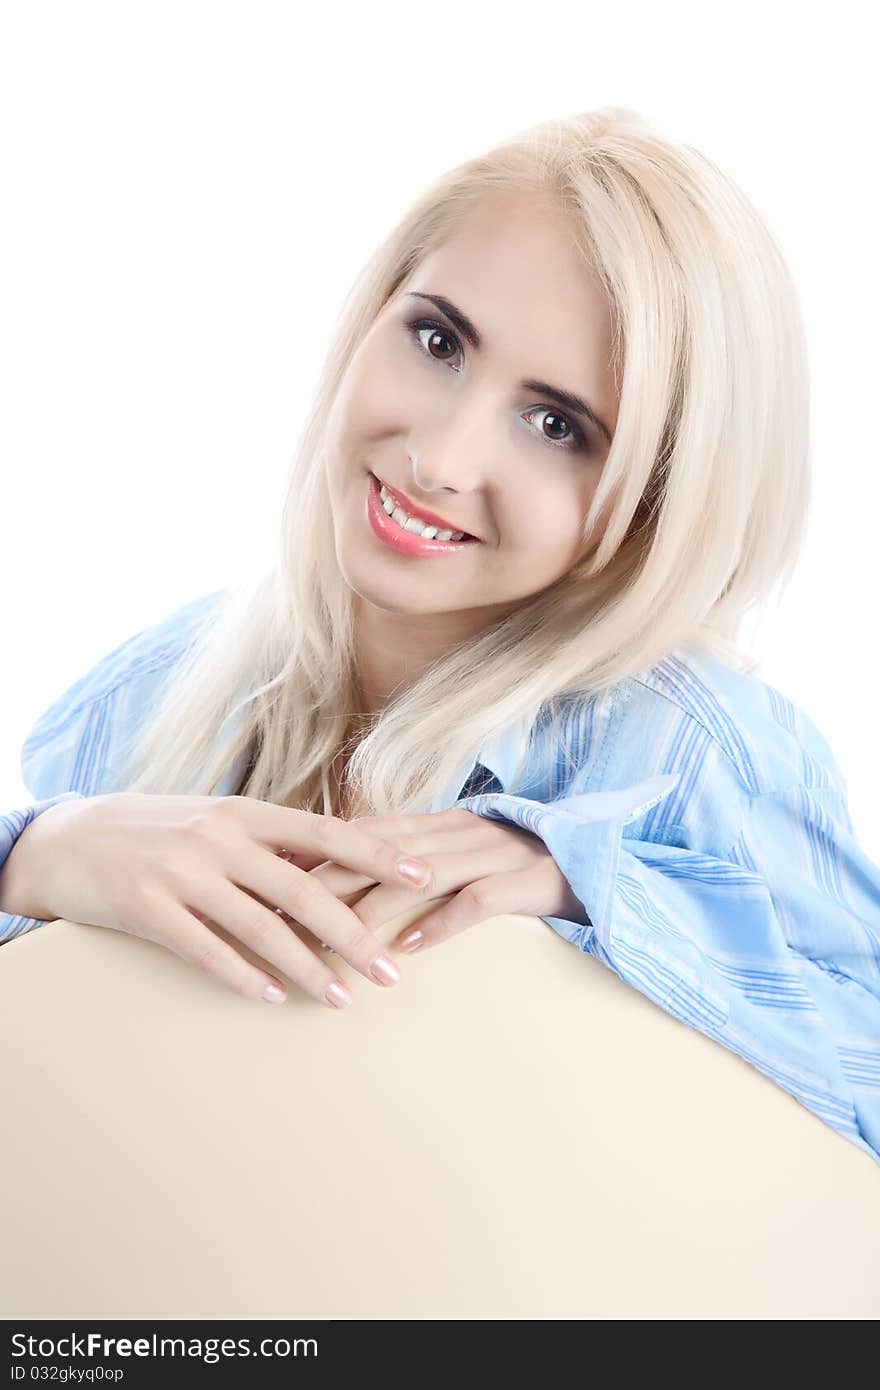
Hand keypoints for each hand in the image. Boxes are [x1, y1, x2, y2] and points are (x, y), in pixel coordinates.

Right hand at [6, 792, 434, 1006]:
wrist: (68, 837)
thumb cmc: (156, 830)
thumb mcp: (214, 820)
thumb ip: (269, 841)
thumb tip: (337, 862)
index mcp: (244, 812)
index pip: (327, 833)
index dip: (379, 856)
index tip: (424, 877)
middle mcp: (220, 837)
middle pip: (305, 889)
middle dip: (354, 933)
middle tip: (391, 970)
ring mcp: (183, 872)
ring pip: (262, 927)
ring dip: (308, 968)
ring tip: (343, 998)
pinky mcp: (147, 907)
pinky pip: (206, 950)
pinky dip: (244, 976)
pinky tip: (274, 998)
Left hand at [301, 807, 587, 952]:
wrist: (600, 861)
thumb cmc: (519, 867)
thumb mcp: (460, 858)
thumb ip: (410, 864)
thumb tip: (343, 885)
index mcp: (439, 824)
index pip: (366, 834)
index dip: (317, 855)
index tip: (270, 881)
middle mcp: (459, 830)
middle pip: (380, 853)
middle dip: (328, 883)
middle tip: (282, 915)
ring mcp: (493, 852)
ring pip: (420, 876)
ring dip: (373, 908)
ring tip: (333, 939)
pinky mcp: (527, 880)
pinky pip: (478, 901)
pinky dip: (443, 922)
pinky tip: (412, 948)